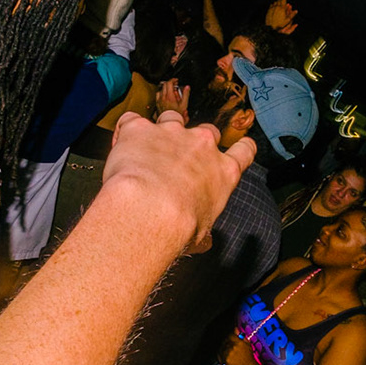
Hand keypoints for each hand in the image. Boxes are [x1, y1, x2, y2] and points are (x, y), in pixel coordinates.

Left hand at [105, 110, 255, 252]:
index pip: (244, 152)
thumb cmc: (178, 228)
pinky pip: (133, 121)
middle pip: (207, 132)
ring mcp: (171, 133)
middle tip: (181, 159)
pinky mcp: (140, 129)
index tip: (240, 147)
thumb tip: (204, 245)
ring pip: (172, 119)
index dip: (242, 148)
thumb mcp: (200, 236)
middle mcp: (202, 146)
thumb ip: (204, 234)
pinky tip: (121, 144)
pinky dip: (128, 130)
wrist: (149, 211)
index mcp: (223, 173)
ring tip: (149, 148)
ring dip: (163, 131)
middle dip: (196, 142)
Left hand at [154, 77, 187, 117]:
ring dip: (165, 88)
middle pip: (164, 85)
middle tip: (175, 85)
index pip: (169, 83)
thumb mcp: (184, 104)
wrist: (169, 122)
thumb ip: (186, 94)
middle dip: (170, 83)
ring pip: (160, 89)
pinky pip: (158, 95)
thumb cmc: (177, 115)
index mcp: (170, 96)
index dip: (173, 80)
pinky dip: (161, 93)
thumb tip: (187, 87)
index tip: (176, 80)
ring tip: (170, 91)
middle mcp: (163, 97)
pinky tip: (165, 96)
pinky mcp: (157, 103)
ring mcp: (159, 100)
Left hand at [221, 330, 254, 364]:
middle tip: (231, 343)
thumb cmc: (249, 356)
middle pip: (225, 340)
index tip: (232, 336)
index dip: (231, 335)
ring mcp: (227, 355)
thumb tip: (236, 329)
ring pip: (221, 347)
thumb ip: (241, 336)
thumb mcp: (247, 344)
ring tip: (229, 349)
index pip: (230, 335)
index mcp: (238, 343)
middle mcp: (231, 348)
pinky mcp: (224, 361)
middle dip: (228, 341)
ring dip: (224, 346)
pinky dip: (221, 352)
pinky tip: (225, 353)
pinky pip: (219, 354)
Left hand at [264, 0, 298, 33]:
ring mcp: (272, 8)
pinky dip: (273, 5)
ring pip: (275, 2)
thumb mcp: (287, 20)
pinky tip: (275, 7)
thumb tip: (296, 11)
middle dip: (281, 0)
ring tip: (279, 4)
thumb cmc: (280, 24)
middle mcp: (277, 7)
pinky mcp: (269, 10)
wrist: (270, 27)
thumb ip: (292, 14)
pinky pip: (271, 5)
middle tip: (283, 1)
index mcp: (282, 8)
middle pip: (279, 0)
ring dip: (277, 2)